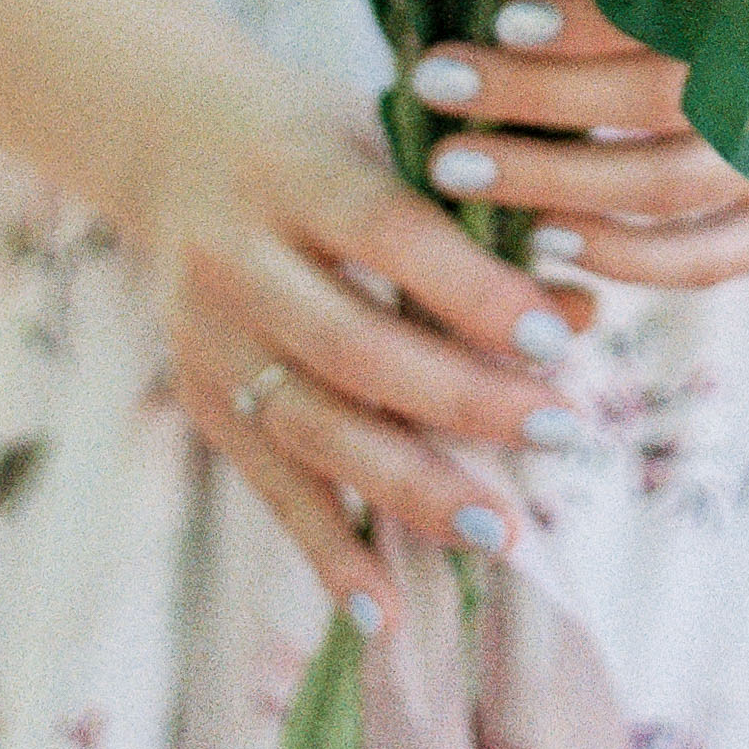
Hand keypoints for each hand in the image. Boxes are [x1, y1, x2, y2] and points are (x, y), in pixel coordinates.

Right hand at [140, 68, 597, 629]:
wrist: (168, 137)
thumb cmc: (317, 136)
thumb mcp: (388, 138)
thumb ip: (476, 216)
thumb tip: (579, 309)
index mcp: (293, 168)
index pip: (388, 233)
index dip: (472, 292)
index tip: (559, 341)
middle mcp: (236, 255)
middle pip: (352, 347)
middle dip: (463, 401)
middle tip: (561, 432)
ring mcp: (207, 336)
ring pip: (312, 429)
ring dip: (410, 488)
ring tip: (500, 530)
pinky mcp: (197, 397)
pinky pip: (268, 486)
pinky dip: (326, 552)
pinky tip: (386, 612)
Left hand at [404, 0, 748, 289]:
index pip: (665, 9)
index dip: (573, 20)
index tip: (495, 15)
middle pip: (644, 105)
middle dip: (525, 104)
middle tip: (429, 91)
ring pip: (666, 190)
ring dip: (552, 183)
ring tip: (462, 167)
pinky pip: (724, 254)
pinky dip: (635, 261)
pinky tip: (559, 242)